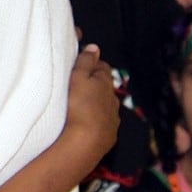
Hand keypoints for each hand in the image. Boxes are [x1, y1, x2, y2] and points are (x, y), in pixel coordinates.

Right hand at [59, 44, 119, 175]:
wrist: (85, 143)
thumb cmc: (79, 106)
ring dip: (95, 105)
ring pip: (105, 107)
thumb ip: (86, 61)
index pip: (102, 67)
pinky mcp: (109, 137)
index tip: (81, 66)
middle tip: (77, 87)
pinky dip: (96, 122)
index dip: (92, 65)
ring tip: (79, 108)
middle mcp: (113, 100)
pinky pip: (103, 125)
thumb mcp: (77, 77)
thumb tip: (94, 47)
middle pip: (105, 88)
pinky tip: (84, 125)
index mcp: (106, 83)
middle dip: (94, 86)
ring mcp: (113, 120)